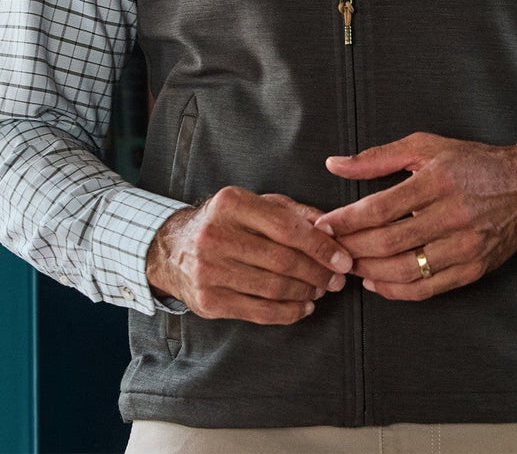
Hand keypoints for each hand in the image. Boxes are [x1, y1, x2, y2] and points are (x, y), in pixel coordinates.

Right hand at [145, 188, 352, 324]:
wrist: (173, 248)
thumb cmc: (226, 222)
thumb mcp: (256, 203)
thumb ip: (294, 212)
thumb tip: (331, 227)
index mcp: (231, 203)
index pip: (286, 228)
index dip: (320, 246)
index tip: (343, 259)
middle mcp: (216, 235)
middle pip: (282, 261)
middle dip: (318, 273)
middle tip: (337, 279)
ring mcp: (209, 270)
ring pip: (273, 289)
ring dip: (306, 293)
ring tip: (321, 290)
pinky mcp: (208, 301)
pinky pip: (259, 312)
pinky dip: (288, 312)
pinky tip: (303, 307)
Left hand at [314, 132, 516, 300]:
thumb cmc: (472, 162)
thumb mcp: (426, 147)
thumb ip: (378, 158)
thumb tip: (335, 165)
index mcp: (438, 180)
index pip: (381, 207)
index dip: (347, 219)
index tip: (323, 224)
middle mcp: (453, 215)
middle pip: (390, 241)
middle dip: (353, 248)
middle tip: (330, 248)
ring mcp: (465, 246)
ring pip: (406, 269)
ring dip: (369, 271)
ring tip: (347, 265)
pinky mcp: (474, 269)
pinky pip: (428, 288)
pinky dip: (397, 290)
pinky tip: (375, 281)